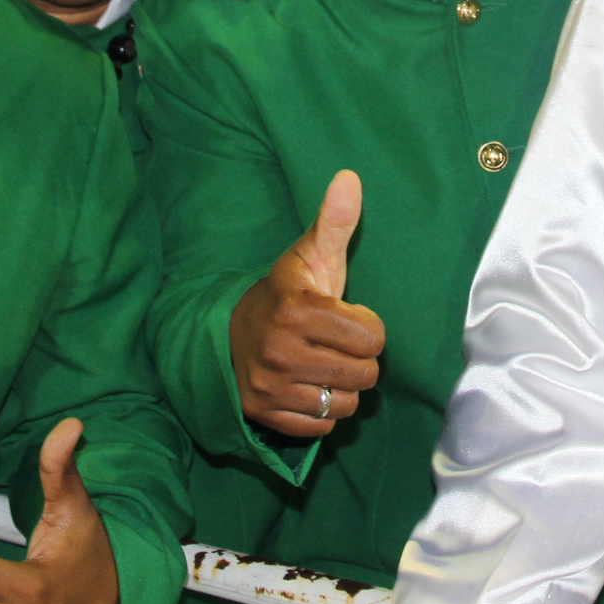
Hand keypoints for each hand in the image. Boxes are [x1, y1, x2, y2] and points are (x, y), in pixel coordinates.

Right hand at [229, 169, 381, 437]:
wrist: (230, 330)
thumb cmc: (287, 291)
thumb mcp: (311, 254)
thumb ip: (335, 221)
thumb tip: (349, 177)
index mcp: (297, 309)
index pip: (372, 338)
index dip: (368, 327)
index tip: (345, 317)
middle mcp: (279, 350)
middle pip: (364, 375)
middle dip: (358, 360)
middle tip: (335, 343)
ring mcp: (268, 385)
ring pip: (345, 403)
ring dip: (342, 388)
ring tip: (323, 364)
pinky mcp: (263, 413)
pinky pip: (321, 427)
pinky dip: (321, 411)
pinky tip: (308, 385)